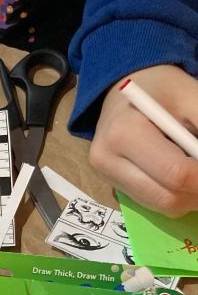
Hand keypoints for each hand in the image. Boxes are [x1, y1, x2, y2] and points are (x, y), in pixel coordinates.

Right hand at [90, 66, 197, 216]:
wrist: (128, 88)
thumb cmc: (162, 89)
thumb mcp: (192, 97)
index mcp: (125, 133)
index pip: (176, 173)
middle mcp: (107, 159)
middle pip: (167, 198)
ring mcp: (105, 175)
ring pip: (161, 206)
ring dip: (190, 198)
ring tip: (197, 174)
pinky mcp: (110, 184)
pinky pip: (152, 203)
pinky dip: (176, 196)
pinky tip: (182, 176)